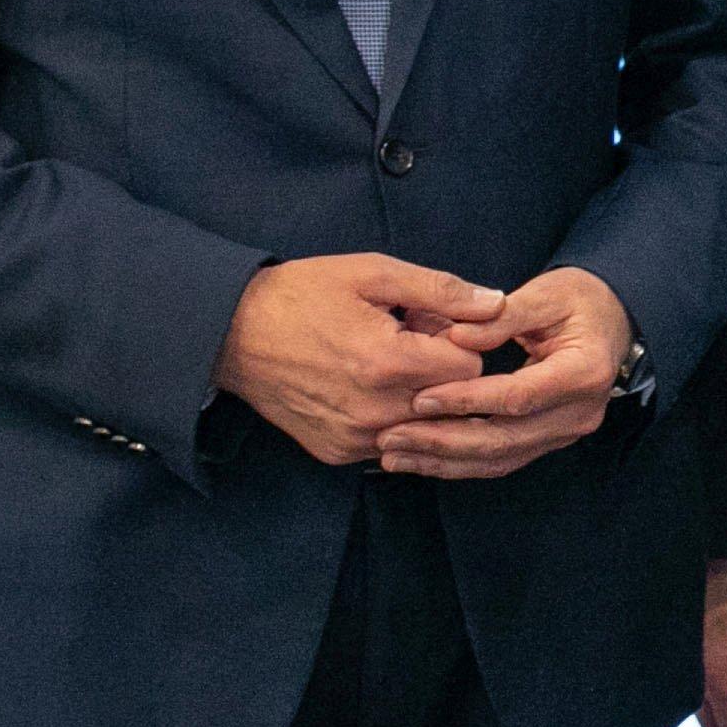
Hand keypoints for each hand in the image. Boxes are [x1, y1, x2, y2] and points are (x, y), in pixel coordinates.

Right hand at [217, 252, 496, 464]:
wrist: (230, 333)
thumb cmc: (303, 295)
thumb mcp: (373, 274)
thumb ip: (441, 291)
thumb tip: (496, 304)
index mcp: (388, 363)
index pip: (471, 366)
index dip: (458, 340)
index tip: (429, 323)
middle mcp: (374, 411)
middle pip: (451, 399)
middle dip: (441, 369)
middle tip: (405, 340)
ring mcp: (353, 439)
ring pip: (424, 424)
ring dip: (416, 395)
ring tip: (382, 362)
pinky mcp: (336, 452)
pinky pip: (390, 440)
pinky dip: (389, 416)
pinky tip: (361, 385)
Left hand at [381, 266, 634, 480]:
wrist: (613, 320)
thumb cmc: (579, 301)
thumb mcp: (546, 294)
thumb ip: (502, 317)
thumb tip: (455, 336)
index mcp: (583, 373)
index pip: (517, 396)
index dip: (466, 401)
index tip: (419, 398)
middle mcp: (579, 413)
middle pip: (504, 439)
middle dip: (442, 442)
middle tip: (390, 436)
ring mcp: (566, 432)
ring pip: (499, 458)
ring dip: (443, 461)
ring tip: (394, 455)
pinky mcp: (549, 440)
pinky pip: (502, 460)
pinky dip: (459, 463)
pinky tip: (422, 459)